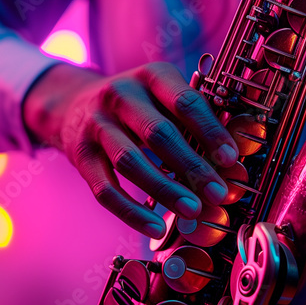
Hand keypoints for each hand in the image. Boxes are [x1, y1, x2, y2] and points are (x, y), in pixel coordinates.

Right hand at [22, 62, 239, 237]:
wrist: (75, 103)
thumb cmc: (139, 104)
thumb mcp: (164, 95)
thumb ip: (194, 119)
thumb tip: (229, 159)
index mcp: (151, 76)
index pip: (185, 102)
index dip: (210, 132)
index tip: (230, 159)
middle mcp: (120, 95)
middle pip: (158, 134)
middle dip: (191, 166)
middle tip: (217, 193)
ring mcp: (96, 125)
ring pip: (130, 162)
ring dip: (165, 190)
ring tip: (192, 211)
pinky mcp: (80, 155)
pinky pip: (105, 189)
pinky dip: (131, 212)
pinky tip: (155, 229)